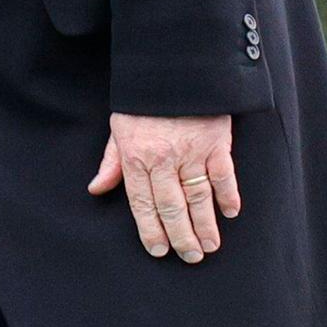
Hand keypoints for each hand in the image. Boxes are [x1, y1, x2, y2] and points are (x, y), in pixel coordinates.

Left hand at [88, 112, 239, 261]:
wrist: (172, 69)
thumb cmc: (143, 101)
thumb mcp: (118, 128)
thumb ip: (112, 161)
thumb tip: (97, 189)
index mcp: (136, 157)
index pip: (142, 203)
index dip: (150, 229)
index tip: (158, 250)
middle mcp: (163, 159)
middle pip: (172, 206)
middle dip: (181, 236)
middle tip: (190, 256)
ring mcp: (192, 152)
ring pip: (198, 196)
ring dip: (205, 224)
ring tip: (210, 246)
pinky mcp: (216, 142)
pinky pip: (224, 175)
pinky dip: (228, 195)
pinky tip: (230, 213)